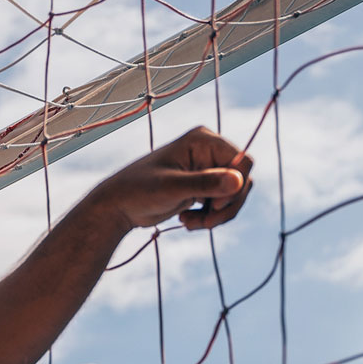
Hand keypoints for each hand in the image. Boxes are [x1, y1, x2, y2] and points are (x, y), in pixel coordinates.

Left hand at [86, 126, 253, 232]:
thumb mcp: (172, 189)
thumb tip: (239, 181)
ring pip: (234, 196)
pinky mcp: (203, 186)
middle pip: (242, 181)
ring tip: (191, 223)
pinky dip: (210, 217)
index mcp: (203, 140)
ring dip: (217, 216)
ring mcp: (206, 169)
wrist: (119, 206)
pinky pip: (222, 204)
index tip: (214, 206)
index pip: (243, 162)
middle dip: (227, 207)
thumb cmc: (139, 191)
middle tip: (206, 223)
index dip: (236, 186)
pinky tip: (187, 221)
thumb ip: (205, 184)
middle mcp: (208, 151)